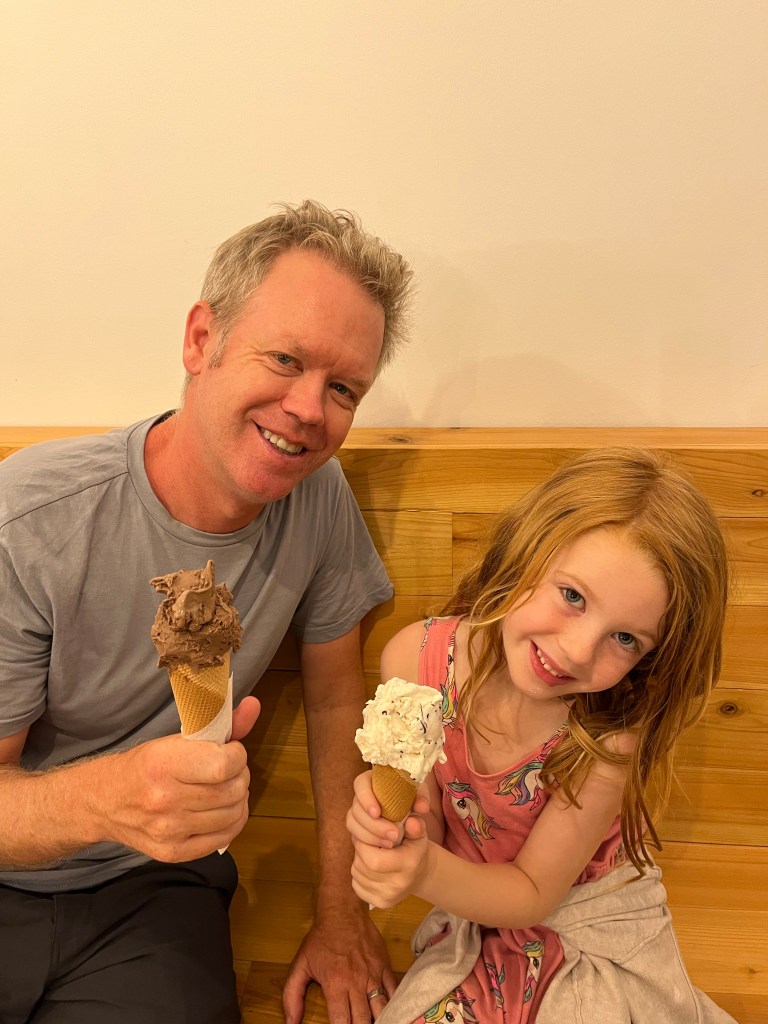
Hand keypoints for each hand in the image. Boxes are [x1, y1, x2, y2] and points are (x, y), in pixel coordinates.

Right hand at [92, 695, 259, 860]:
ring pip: (232, 814)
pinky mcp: (174, 853)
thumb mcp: (175, 740)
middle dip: (240, 775)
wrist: (105, 802)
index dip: (237, 756)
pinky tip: (223, 809)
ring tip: (226, 788)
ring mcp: (170, 830)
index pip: (224, 765)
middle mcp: (165, 800)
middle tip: (229, 770)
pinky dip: (233, 821)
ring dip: (238, 798)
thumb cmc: (144, 766)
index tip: (230, 751)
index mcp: (164, 764)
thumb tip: (254, 705)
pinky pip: (224, 837)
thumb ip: (219, 725)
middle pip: (232, 791)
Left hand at [282, 906, 396, 1022]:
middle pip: (362, 1021)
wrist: (342, 911)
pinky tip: (390, 1012)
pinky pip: (394, 991)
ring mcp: (373, 975)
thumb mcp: (300, 965)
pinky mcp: (384, 966)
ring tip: (371, 1022)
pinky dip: (393, 1004)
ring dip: (377, 1020)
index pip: (341, 1022)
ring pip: (381, 1009)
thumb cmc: (321, 939)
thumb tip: (290, 1023)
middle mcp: (356, 982)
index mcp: (335, 984)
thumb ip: (292, 996)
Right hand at [346, 770, 430, 847]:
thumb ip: (421, 800)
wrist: (411, 818)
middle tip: (394, 835)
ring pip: (353, 822)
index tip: (377, 812)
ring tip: (391, 843)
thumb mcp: (419, 797)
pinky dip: (369, 841)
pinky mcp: (357, 826)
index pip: (360, 783)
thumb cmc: (413, 800)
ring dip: (371, 835)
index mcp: (373, 779)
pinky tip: (384, 845)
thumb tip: (422, 807)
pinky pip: (355, 834)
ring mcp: (357, 811)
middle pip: (356, 807)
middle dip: (374, 824)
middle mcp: (362, 794)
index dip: (365, 797)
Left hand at [350, 814, 430, 908]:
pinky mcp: (379, 903)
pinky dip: (359, 873)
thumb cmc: (415, 849)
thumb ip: (415, 825)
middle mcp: (398, 885)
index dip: (364, 844)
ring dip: (359, 860)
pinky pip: (356, 884)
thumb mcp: (418, 834)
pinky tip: (370, 867)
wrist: (420, 875)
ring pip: (357, 873)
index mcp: (408, 865)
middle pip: (363, 865)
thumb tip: (410, 821)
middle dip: (360, 850)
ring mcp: (387, 897)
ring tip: (371, 853)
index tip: (368, 834)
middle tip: (367, 842)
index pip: (373, 859)